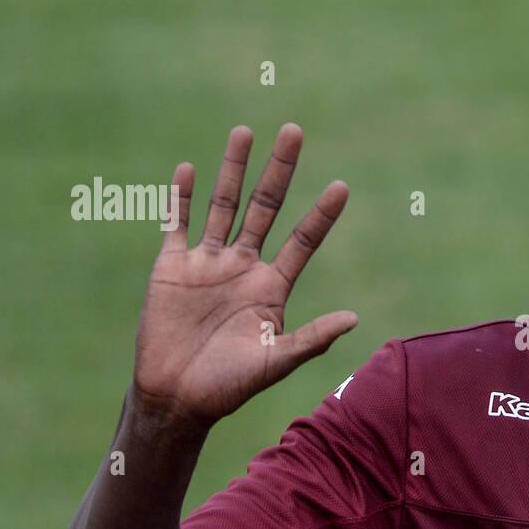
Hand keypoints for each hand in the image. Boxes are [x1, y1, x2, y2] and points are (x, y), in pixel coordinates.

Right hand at [131, 123, 356, 426]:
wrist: (177, 398)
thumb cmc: (230, 385)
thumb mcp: (277, 361)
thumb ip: (312, 337)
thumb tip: (355, 318)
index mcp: (272, 286)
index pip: (303, 240)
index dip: (321, 214)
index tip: (342, 186)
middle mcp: (243, 266)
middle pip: (265, 207)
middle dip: (280, 170)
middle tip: (295, 130)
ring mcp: (208, 263)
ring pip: (223, 205)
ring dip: (233, 169)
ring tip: (246, 131)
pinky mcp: (172, 267)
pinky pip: (177, 224)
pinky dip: (181, 198)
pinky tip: (190, 169)